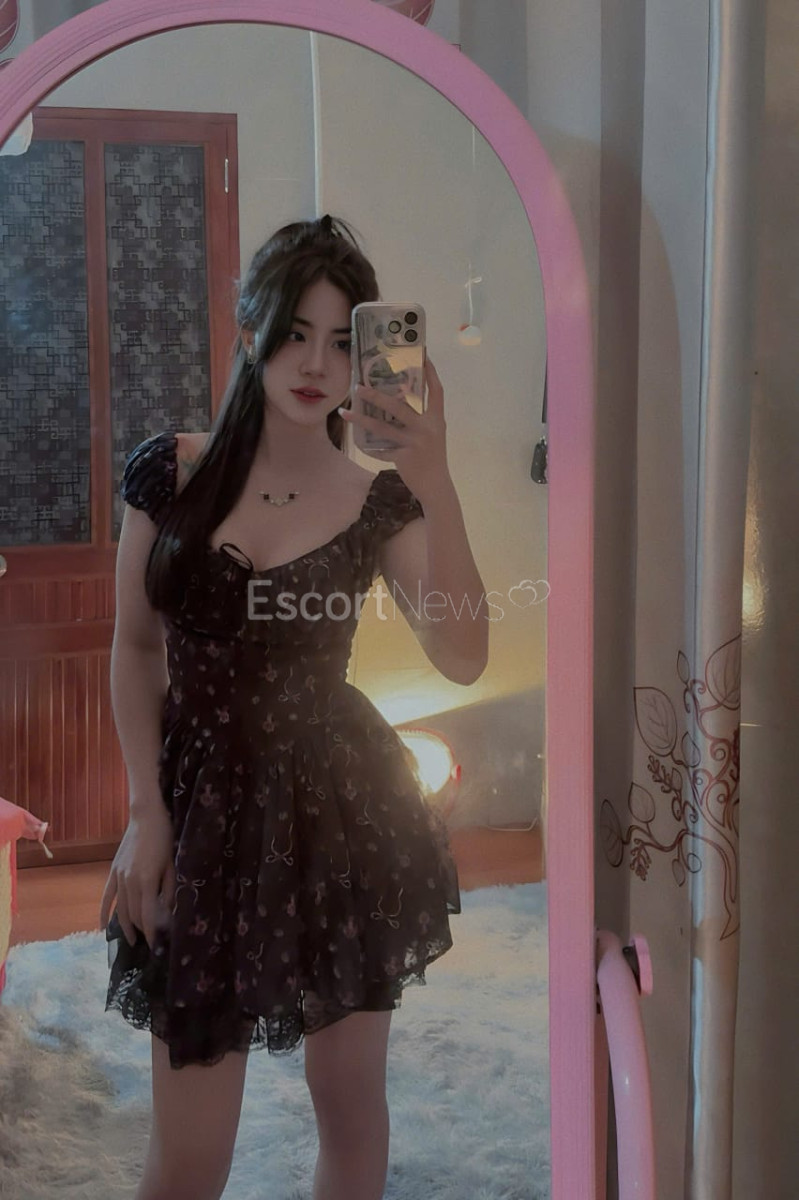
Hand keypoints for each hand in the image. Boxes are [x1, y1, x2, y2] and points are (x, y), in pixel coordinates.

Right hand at [99, 803, 175, 951]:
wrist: (146, 817)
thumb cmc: (164, 839)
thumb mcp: (172, 865)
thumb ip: (168, 889)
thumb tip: (166, 912)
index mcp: (146, 881)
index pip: (146, 915)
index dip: (150, 934)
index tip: (155, 947)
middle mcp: (129, 882)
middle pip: (132, 915)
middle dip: (140, 932)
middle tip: (147, 944)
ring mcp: (119, 877)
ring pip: (120, 909)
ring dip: (125, 927)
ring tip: (131, 940)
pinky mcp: (113, 872)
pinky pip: (107, 897)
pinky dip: (104, 913)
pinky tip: (104, 927)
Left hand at [341, 357, 449, 500]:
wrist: (436, 486)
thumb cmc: (433, 458)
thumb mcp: (434, 435)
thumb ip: (422, 418)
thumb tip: (398, 401)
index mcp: (437, 419)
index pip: (436, 390)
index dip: (430, 371)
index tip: (422, 354)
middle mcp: (427, 428)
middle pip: (399, 406)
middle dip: (376, 395)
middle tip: (359, 386)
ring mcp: (415, 443)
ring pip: (382, 427)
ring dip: (361, 418)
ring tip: (345, 410)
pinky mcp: (404, 458)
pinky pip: (381, 449)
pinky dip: (369, 446)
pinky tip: (357, 440)